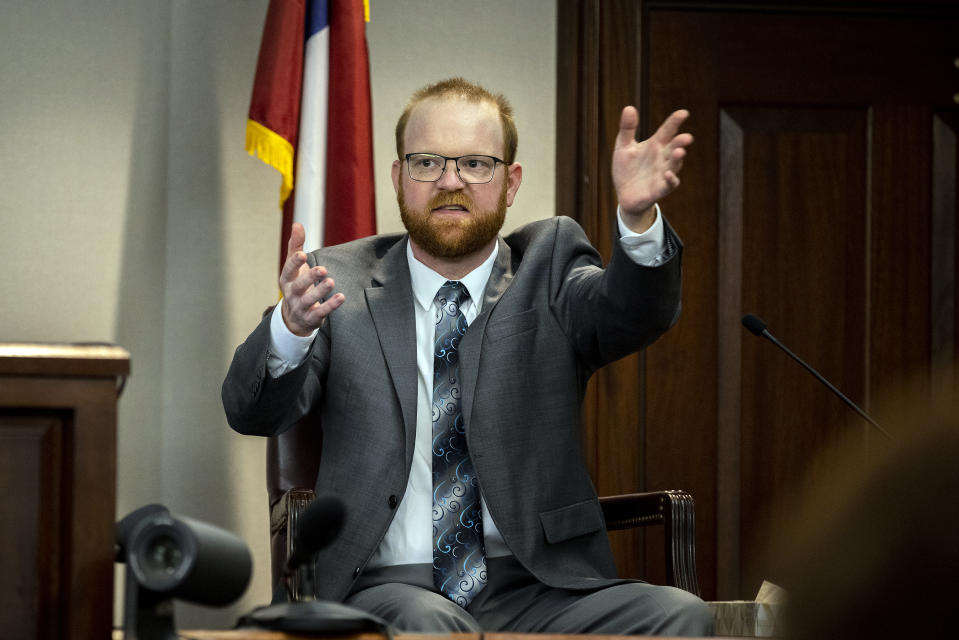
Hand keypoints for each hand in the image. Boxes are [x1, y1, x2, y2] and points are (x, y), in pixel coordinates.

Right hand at [279, 223, 344, 335]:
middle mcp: (292, 293)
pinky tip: (341, 297)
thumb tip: (297, 224)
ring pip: (309, 300)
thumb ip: (296, 246)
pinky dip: (330, 306)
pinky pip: (320, 313)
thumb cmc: (296, 284)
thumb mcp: (294, 267)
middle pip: (299, 286)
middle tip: (323, 269)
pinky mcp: (311, 318)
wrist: (294, 317)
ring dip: (320, 291)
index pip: (289, 270)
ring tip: (331, 282)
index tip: (302, 254)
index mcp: (287, 279)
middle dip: (310, 277)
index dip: (294, 262)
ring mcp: (301, 307)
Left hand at [612, 107, 692, 231]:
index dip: (675, 122)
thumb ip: (627, 129)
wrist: (624, 195)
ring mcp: (662, 174)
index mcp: (655, 145)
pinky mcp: (659, 189)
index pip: (667, 131)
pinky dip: (670, 180)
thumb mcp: (623, 147)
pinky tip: (668, 174)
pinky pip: (668, 185)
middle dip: (681, 142)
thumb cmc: (627, 169)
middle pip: (674, 148)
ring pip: (674, 165)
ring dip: (677, 159)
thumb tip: (628, 107)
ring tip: (679, 152)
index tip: (683, 113)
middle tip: (686, 137)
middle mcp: (662, 158)